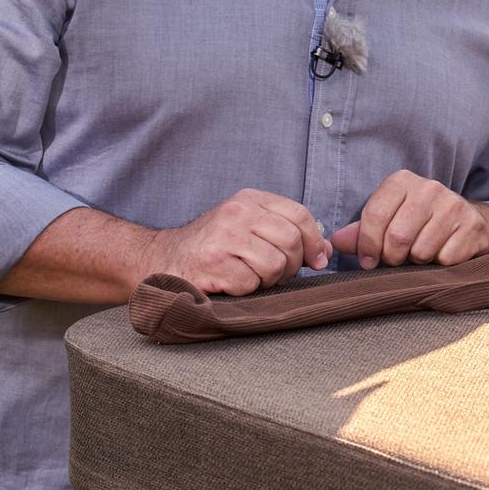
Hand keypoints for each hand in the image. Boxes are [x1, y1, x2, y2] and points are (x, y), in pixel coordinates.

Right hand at [156, 190, 333, 296]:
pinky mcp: (212, 263)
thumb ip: (286, 232)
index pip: (299, 214)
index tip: (318, 260)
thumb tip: (326, 252)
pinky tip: (231, 283)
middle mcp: (236, 212)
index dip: (315, 241)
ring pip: (275, 264)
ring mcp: (223, 236)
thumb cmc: (212, 247)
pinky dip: (247, 290)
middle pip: (291, 241)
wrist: (162, 260)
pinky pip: (251, 283)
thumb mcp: (248, 227)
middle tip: (278, 274)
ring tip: (250, 276)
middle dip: (293, 265)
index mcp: (249, 199)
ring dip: (268, 280)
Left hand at [328, 169, 488, 268]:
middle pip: (397, 238)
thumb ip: (361, 232)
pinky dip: (440, 263)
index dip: (367, 245)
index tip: (368, 261)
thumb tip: (336, 242)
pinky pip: (445, 259)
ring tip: (421, 251)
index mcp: (402, 181)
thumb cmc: (419, 222)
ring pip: (421, 251)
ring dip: (417, 261)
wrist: (469, 221)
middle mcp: (429, 187)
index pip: (375, 216)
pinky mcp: (472, 225)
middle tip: (397, 258)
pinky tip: (442, 252)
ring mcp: (454, 205)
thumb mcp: (388, 220)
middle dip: (393, 257)